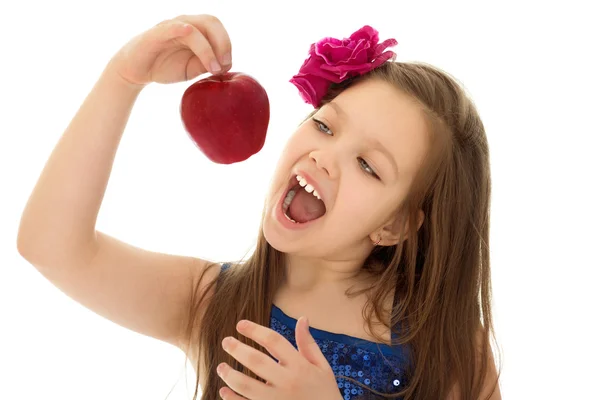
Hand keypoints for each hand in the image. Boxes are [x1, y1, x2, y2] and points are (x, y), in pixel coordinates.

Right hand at [107, 14, 231, 87]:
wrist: (137, 70)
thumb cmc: (165, 66)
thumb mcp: (192, 69)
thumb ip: (206, 65)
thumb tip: (224, 66)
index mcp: (197, 31)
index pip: (218, 30)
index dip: (227, 46)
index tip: (227, 66)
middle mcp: (186, 24)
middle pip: (211, 22)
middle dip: (223, 43)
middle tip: (224, 64)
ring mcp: (171, 27)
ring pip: (196, 27)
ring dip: (208, 48)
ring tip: (212, 68)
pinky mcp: (157, 34)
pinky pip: (171, 27)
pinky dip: (181, 28)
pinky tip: (188, 32)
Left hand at [217, 317, 342, 399]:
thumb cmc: (325, 394)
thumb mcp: (322, 368)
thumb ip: (308, 344)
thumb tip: (302, 319)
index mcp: (300, 366)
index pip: (274, 341)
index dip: (255, 330)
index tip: (240, 324)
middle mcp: (288, 382)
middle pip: (256, 360)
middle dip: (237, 349)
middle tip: (226, 341)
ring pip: (246, 385)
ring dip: (230, 375)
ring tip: (221, 367)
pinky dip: (232, 399)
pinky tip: (224, 391)